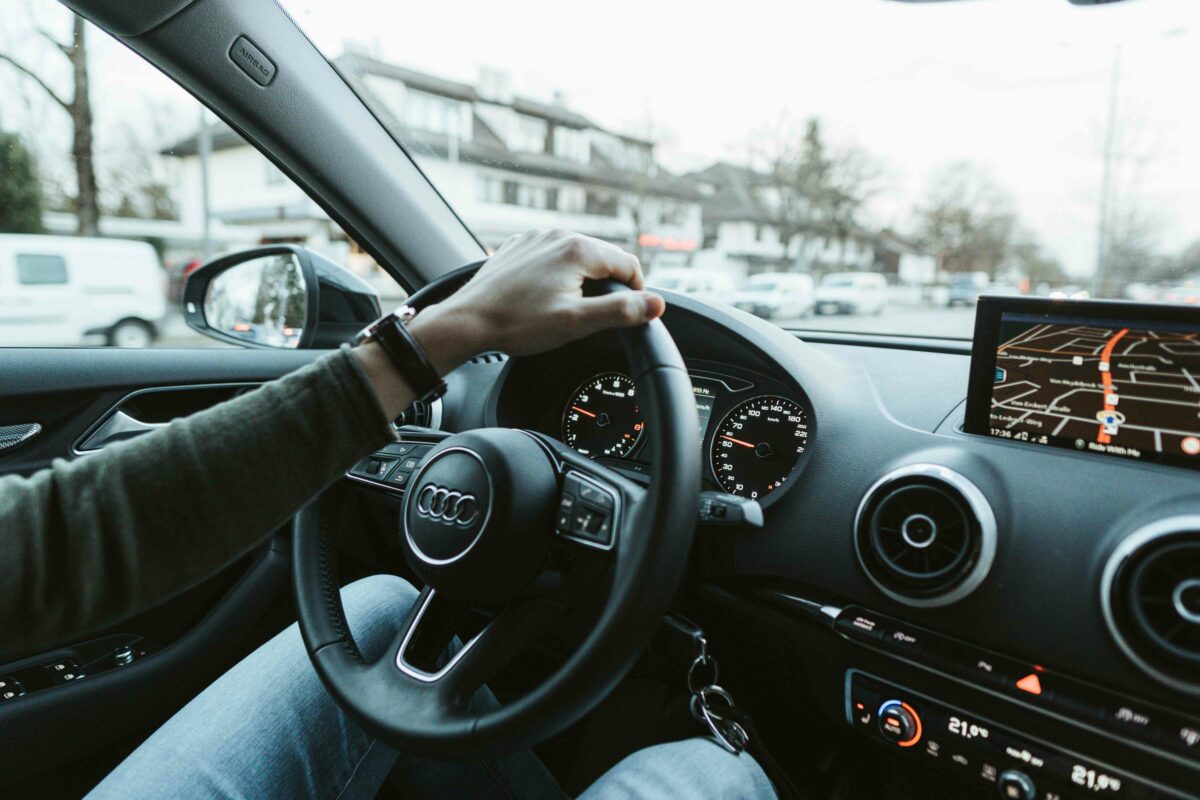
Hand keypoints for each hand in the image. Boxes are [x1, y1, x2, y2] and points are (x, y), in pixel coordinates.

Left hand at [410, 229, 665, 373]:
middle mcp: (558, 235)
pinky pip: (551, 258)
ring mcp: (536, 239)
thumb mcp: (577, 323)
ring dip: (583, 281)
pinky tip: (544, 299)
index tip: (631, 314)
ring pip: (577, 257)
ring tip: (568, 310)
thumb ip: (621, 312)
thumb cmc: (518, 324)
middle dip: (608, 287)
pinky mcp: (519, 248)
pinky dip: (558, 275)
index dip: (637, 292)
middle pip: (603, 258)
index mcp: (578, 249)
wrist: (468, 321)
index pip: (628, 265)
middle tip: (597, 318)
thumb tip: (656, 304)